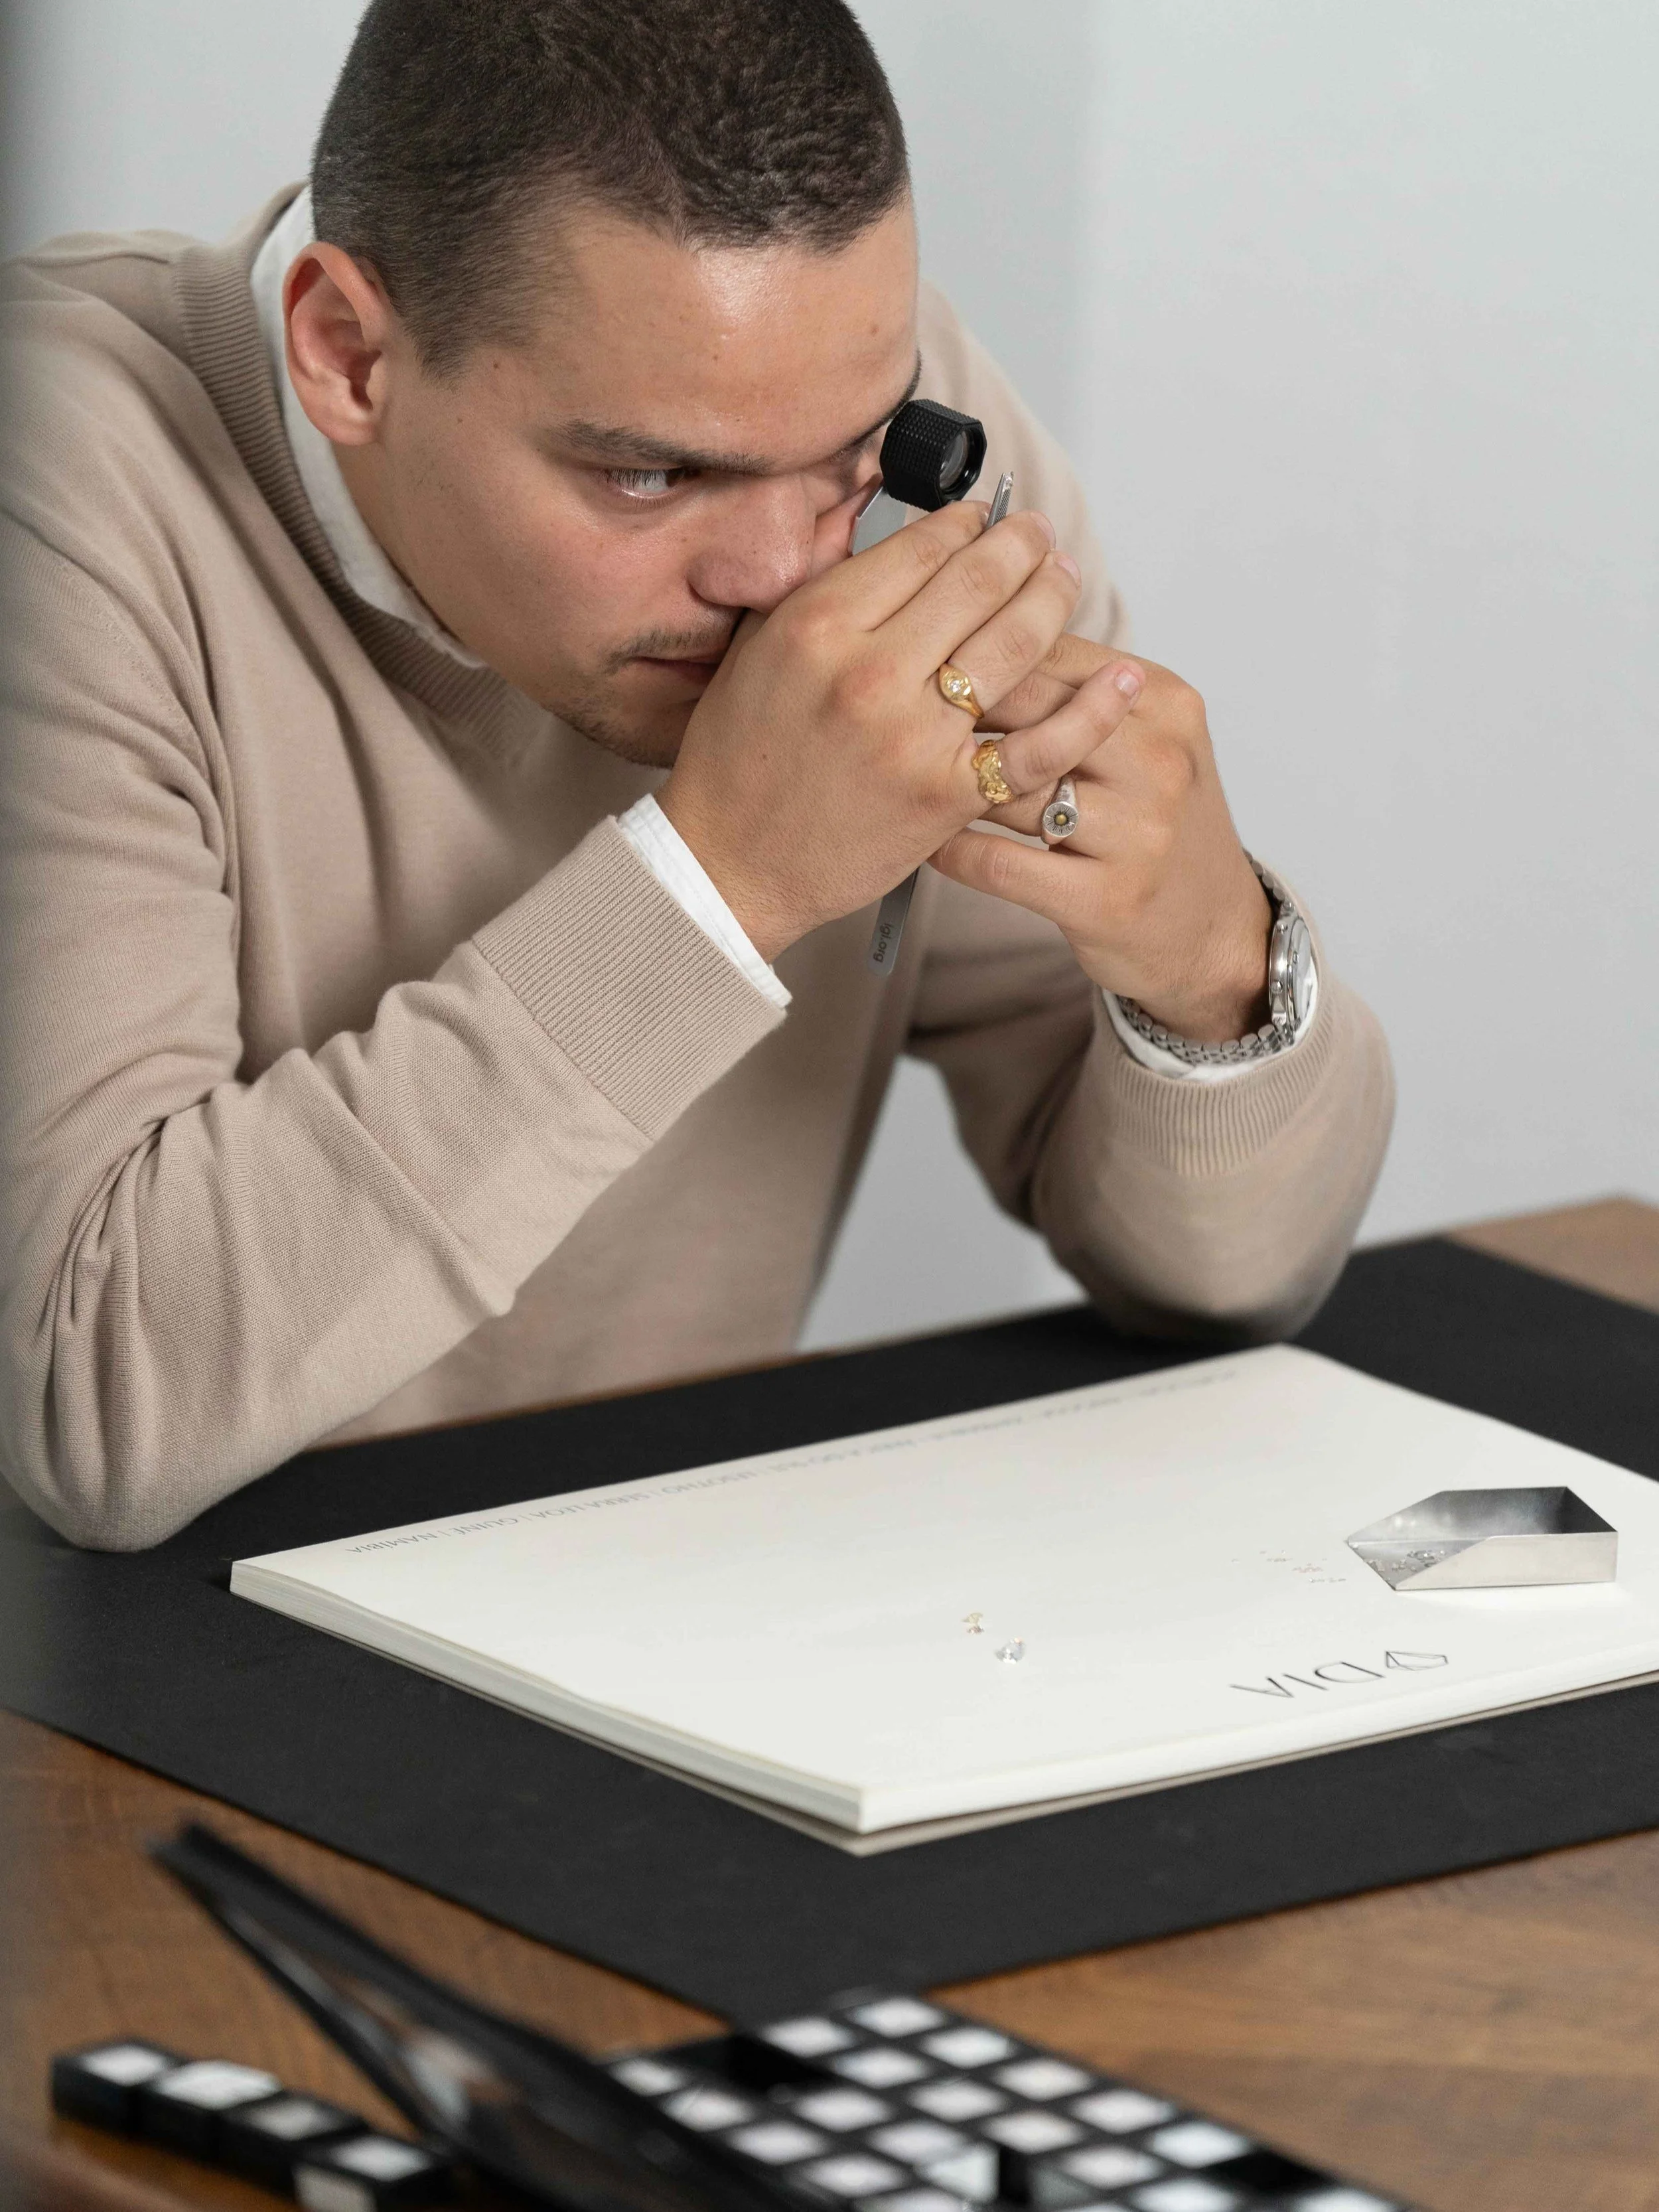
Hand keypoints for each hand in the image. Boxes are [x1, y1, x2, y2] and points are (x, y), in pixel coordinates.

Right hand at [658, 505, 1146, 961]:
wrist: (732, 863)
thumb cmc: (738, 757)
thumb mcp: (757, 646)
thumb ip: (816, 575)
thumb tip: (862, 503)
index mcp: (818, 625)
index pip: (921, 546)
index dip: (966, 523)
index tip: (984, 517)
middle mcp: (870, 673)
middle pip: (979, 582)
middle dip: (1022, 546)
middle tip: (1039, 535)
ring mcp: (914, 737)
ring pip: (1016, 645)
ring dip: (1055, 599)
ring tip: (1065, 577)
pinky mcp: (947, 795)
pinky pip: (1039, 745)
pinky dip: (1089, 710)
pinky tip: (1122, 679)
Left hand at [933, 647, 1273, 1042]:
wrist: (1213, 931)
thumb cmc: (1155, 823)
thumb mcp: (1143, 739)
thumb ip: (1076, 687)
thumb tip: (976, 626)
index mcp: (1163, 702)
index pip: (1051, 651)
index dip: (974, 651)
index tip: (922, 657)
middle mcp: (1158, 760)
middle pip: (1029, 709)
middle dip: (953, 710)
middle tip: (894, 711)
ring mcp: (1137, 833)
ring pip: (1009, 786)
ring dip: (945, 783)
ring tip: (899, 775)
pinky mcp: (1106, 900)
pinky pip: (999, 863)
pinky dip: (952, 850)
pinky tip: (924, 841)